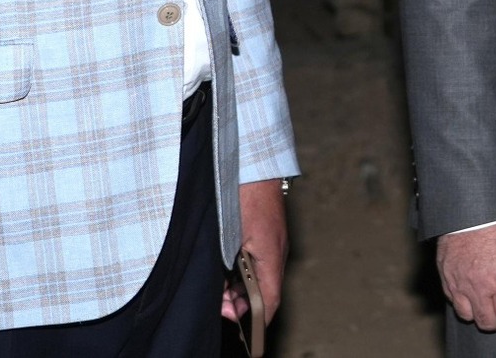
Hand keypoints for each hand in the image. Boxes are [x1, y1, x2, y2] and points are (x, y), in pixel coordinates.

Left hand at [222, 179, 289, 326]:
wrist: (252, 163)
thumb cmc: (241, 195)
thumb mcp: (229, 238)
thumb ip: (228, 270)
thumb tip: (226, 297)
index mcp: (270, 255)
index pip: (269, 299)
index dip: (258, 320)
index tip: (245, 333)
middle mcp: (276, 251)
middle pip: (265, 290)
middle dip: (242, 304)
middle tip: (220, 308)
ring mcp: (274, 241)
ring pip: (261, 276)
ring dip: (241, 288)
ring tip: (219, 291)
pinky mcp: (268, 232)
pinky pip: (259, 261)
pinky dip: (243, 272)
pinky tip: (226, 270)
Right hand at [436, 216, 495, 331]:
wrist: (474, 200)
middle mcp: (479, 286)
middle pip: (488, 323)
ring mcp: (459, 281)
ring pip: (467, 315)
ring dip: (479, 312)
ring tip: (487, 300)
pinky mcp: (445, 273)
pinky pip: (452, 299)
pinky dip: (463, 299)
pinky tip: (472, 289)